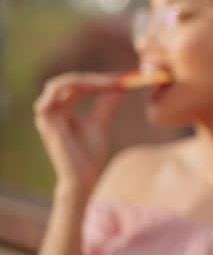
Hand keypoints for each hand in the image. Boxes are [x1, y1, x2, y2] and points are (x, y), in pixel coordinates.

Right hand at [33, 72, 123, 194]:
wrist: (85, 176)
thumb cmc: (90, 153)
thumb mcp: (100, 121)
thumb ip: (106, 102)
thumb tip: (120, 84)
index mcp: (61, 109)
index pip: (77, 85)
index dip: (99, 79)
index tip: (124, 78)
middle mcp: (50, 110)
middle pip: (69, 81)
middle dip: (94, 78)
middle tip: (118, 79)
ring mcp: (46, 115)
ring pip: (60, 84)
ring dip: (85, 80)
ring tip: (109, 84)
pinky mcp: (46, 121)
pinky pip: (55, 94)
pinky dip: (74, 87)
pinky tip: (96, 89)